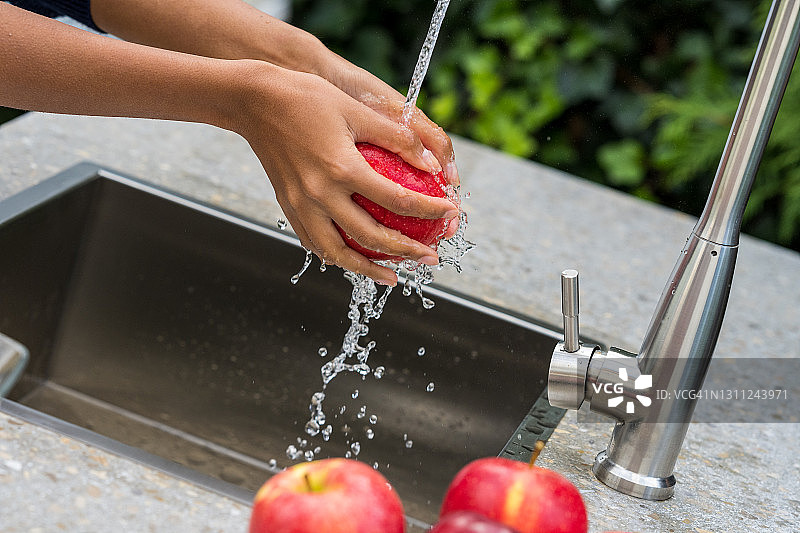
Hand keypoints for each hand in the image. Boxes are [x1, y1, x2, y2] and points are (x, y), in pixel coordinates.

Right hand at [233, 61, 459, 285]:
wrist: (253, 100)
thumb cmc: (306, 98)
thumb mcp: (358, 111)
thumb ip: (398, 139)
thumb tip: (433, 166)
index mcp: (342, 168)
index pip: (397, 200)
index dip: (429, 210)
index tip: (449, 214)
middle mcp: (321, 194)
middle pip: (371, 237)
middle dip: (406, 252)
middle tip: (430, 257)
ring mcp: (301, 205)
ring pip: (338, 253)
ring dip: (368, 270)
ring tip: (392, 276)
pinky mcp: (288, 207)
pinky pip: (314, 243)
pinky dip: (337, 257)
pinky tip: (353, 258)